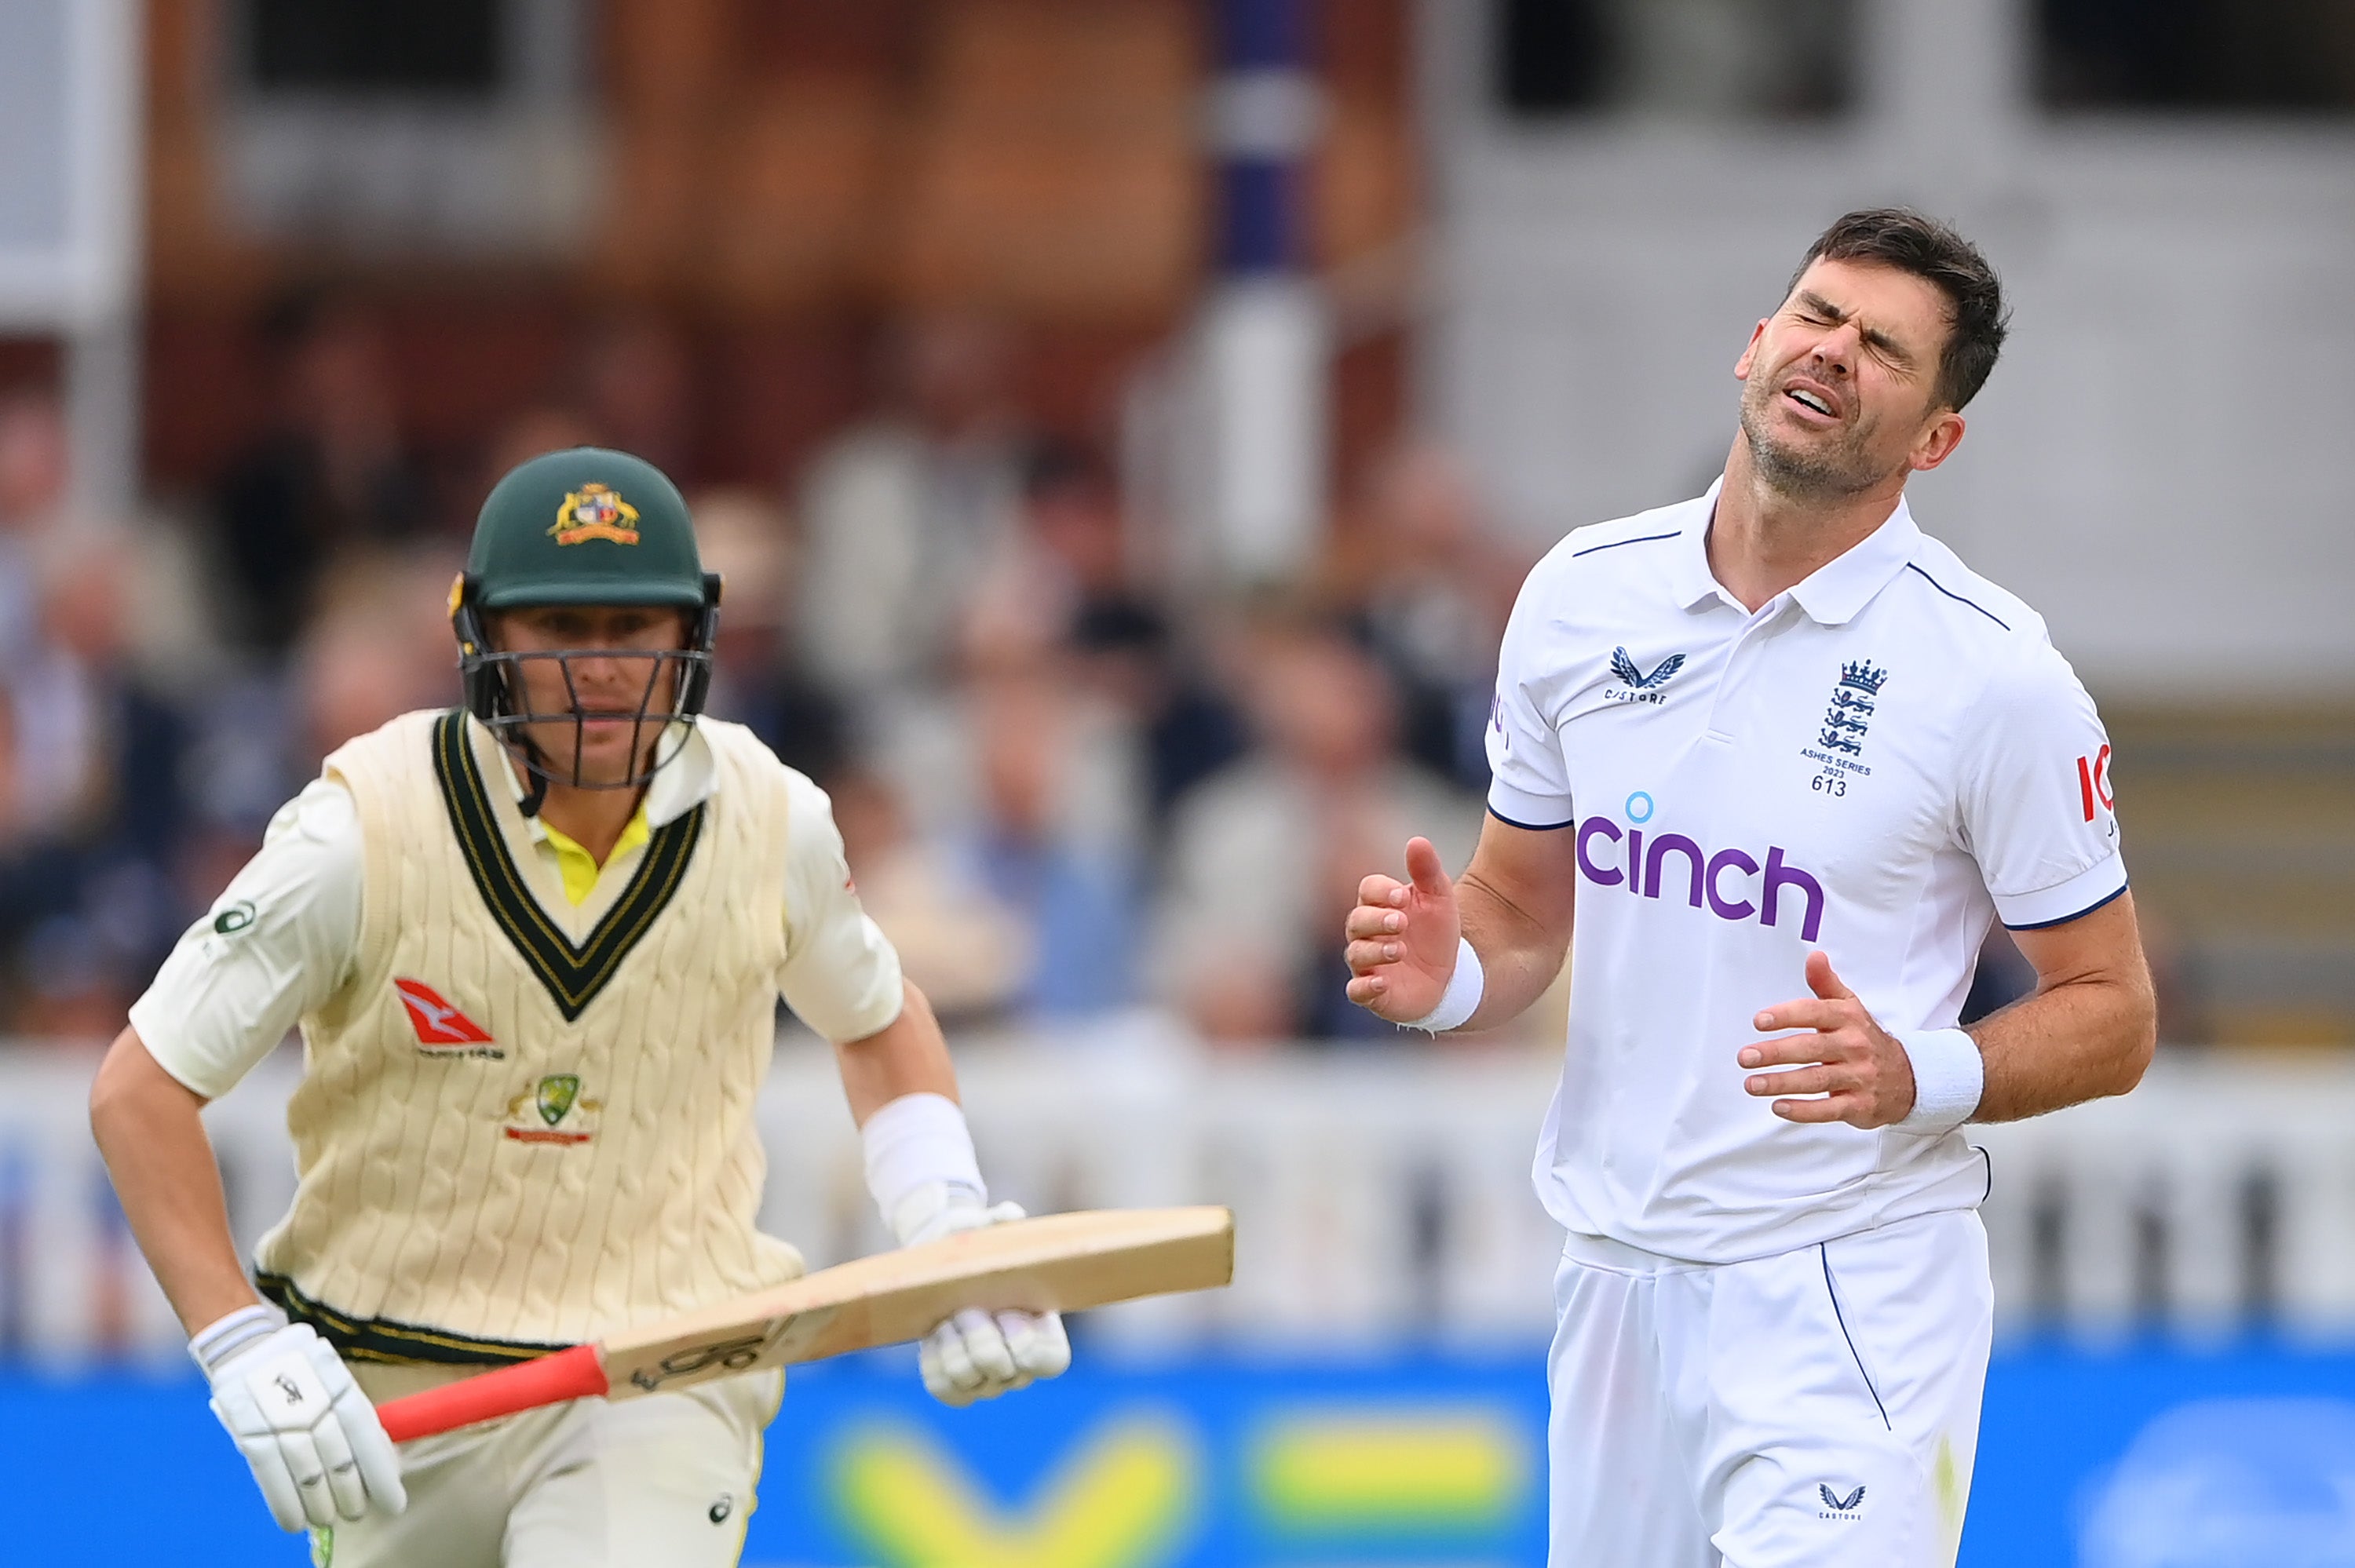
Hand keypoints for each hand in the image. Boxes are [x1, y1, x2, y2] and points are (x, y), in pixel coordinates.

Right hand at [199, 1316, 405, 1531]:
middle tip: (356, 1513)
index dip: (380, 1473)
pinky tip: (295, 1523)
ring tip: (329, 1519)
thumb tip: (386, 1463)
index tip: (392, 1503)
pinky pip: (268, 1474)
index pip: (366, 1435)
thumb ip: (357, 1418)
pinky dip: (284, 1502)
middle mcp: (312, 1400)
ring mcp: (278, 1416)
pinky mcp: (247, 1430)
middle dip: (350, 1493)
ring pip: (305, 1472)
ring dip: (320, 1503)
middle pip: (338, 1458)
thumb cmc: (306, 1370)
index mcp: (340, 1384)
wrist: (249, 1346)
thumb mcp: (337, 1381)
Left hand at [899, 1193, 1072, 1407]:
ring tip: (947, 1315)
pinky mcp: (956, 1386)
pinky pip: (944, 1387)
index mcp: (1043, 1328)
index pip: (1050, 1361)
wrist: (943, 1261)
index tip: (1006, 1311)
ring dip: (952, 1343)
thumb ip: (1001, 1221)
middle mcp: (1020, 1364)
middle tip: (966, 1305)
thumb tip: (1009, 1216)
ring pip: (968, 1379)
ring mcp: (988, 1380)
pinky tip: (933, 1335)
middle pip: (1002, 1369)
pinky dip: (935, 1359)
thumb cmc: (976, 1243)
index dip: (1025, 1342)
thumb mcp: (989, 1226)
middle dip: (980, 1334)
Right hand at [1343, 837, 1461, 1020]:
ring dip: (1376, 950)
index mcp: (1380, 905)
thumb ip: (1427, 871)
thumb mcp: (1439, 899)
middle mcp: (1367, 933)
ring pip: (1356, 953)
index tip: (1402, 897)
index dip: (1381, 892)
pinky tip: (1382, 982)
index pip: (1368, 890)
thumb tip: (1417, 840)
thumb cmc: (1436, 933)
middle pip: (1356, 920)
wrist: (1451, 976)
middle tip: (1400, 922)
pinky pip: (1357, 991)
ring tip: (1401, 950)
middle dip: (1376, 920)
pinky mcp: (1373, 993)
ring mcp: (1367, 963)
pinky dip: (1365, 987)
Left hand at [1740, 951, 1917, 1128]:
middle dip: (1775, 1053)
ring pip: (1815, 1080)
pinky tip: (1778, 1107)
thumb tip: (1814, 956)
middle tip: (1745, 1057)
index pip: (1815, 1013)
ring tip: (1752, 1084)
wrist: (1909, 1077)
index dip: (1787, 1016)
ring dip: (1781, 1083)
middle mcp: (1854, 1046)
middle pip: (1810, 1049)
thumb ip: (1826, 983)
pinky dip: (1803, 1110)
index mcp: (1848, 1019)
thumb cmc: (1865, 1038)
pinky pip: (1828, 1110)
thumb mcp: (1850, 1007)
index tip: (1759, 1021)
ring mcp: (1858, 1077)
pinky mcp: (1859, 1106)